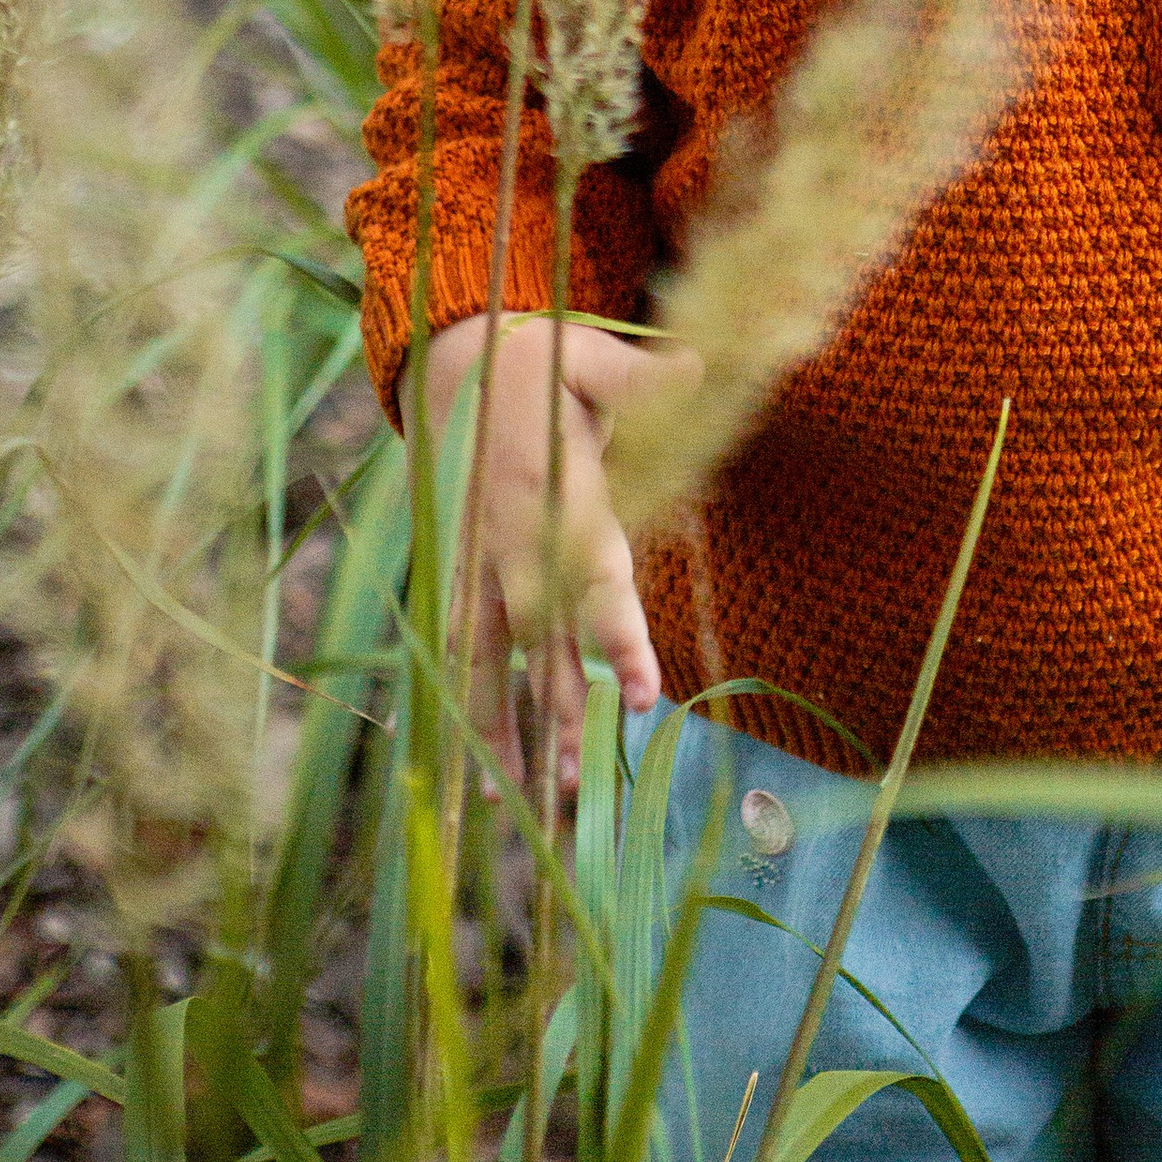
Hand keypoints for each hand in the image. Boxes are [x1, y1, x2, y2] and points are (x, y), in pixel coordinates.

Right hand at [422, 313, 697, 795]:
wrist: (459, 360)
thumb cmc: (546, 363)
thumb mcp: (594, 360)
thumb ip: (643, 380)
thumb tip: (702, 366)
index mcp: (550, 490)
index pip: (590, 573)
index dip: (615, 634)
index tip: (644, 693)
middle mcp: (509, 536)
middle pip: (538, 635)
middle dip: (560, 706)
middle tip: (579, 781)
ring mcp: (477, 559)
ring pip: (488, 655)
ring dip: (507, 725)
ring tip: (531, 801)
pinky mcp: (459, 570)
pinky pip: (460, 647)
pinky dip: (464, 704)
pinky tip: (469, 765)